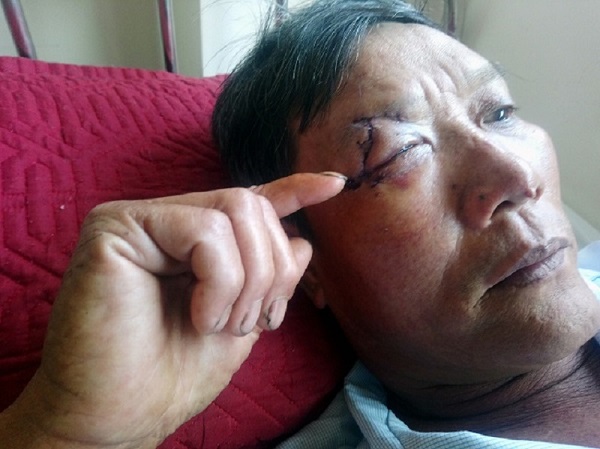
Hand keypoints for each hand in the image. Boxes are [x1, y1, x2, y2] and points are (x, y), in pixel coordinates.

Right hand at [2, 173, 344, 448]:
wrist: (119, 416)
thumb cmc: (174, 373)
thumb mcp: (240, 319)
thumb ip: (266, 276)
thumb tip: (302, 240)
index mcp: (195, 240)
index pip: (251, 202)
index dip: (295, 190)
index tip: (336, 184)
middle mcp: (168, 220)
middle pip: (252, 205)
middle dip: (270, 271)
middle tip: (249, 323)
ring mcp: (142, 219)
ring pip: (236, 212)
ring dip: (248, 281)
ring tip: (220, 324)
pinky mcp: (117, 226)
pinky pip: (205, 233)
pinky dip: (220, 282)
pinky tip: (199, 317)